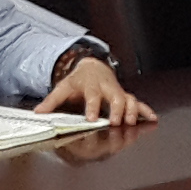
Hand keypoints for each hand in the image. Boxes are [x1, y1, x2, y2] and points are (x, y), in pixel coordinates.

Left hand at [41, 54, 158, 127]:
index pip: (92, 96)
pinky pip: (138, 103)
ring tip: (131, 122)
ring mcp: (118, 92)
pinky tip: (152, 118)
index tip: (91, 118)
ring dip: (132, 111)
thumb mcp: (63, 87)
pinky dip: (145, 110)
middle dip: (117, 110)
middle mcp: (107, 88)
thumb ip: (52, 101)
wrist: (92, 67)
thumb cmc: (78, 80)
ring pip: (129, 99)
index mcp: (91, 85)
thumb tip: (39, 112)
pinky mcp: (126, 96)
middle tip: (115, 122)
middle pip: (116, 97)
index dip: (92, 107)